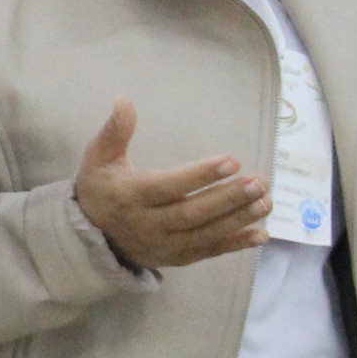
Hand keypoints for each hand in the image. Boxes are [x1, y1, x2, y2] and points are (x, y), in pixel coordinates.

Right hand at [73, 100, 266, 270]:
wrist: (91, 237)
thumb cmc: (100, 188)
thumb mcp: (98, 158)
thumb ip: (114, 131)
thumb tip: (124, 100)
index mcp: (130, 196)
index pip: (169, 186)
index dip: (200, 175)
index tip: (232, 162)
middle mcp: (148, 224)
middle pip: (193, 213)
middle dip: (228, 198)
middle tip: (259, 182)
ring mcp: (164, 244)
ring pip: (205, 233)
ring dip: (238, 219)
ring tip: (265, 201)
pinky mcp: (177, 257)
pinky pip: (209, 251)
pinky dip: (236, 244)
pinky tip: (261, 233)